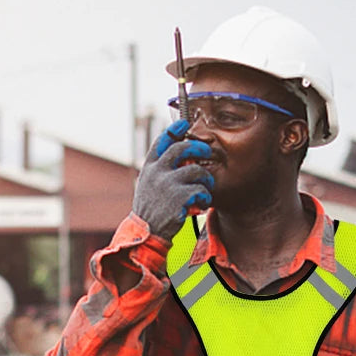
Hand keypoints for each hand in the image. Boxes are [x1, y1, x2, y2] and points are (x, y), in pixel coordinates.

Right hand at [132, 119, 213, 241]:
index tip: (185, 123)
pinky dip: (205, 197)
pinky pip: (201, 190)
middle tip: (208, 152)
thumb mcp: (148, 184)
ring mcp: (168, 184)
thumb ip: (160, 168)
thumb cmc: (151, 209)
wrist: (147, 232)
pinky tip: (201, 204)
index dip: (175, 130)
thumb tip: (179, 150)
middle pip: (182, 148)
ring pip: (197, 170)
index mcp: (149, 167)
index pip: (162, 141)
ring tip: (205, 189)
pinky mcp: (179, 197)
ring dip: (206, 180)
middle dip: (199, 148)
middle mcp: (157, 172)